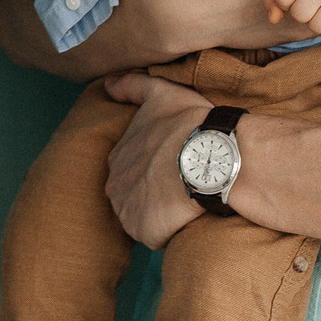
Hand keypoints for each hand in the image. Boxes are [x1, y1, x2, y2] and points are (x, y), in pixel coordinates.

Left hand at [100, 72, 213, 249]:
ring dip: (162, 214)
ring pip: (144, 217)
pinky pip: (156, 236)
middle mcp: (115, 185)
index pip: (132, 170)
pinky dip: (171, 230)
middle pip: (135, 196)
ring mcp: (127, 210)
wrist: (212, 157)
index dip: (156, 169)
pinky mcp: (144, 231)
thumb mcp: (161, 93)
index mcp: (117, 157)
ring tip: (186, 201)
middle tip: (183, 184)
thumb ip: (131, 86)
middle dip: (156, 193)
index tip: (176, 165)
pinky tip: (187, 217)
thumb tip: (107, 84)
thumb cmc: (190, 124)